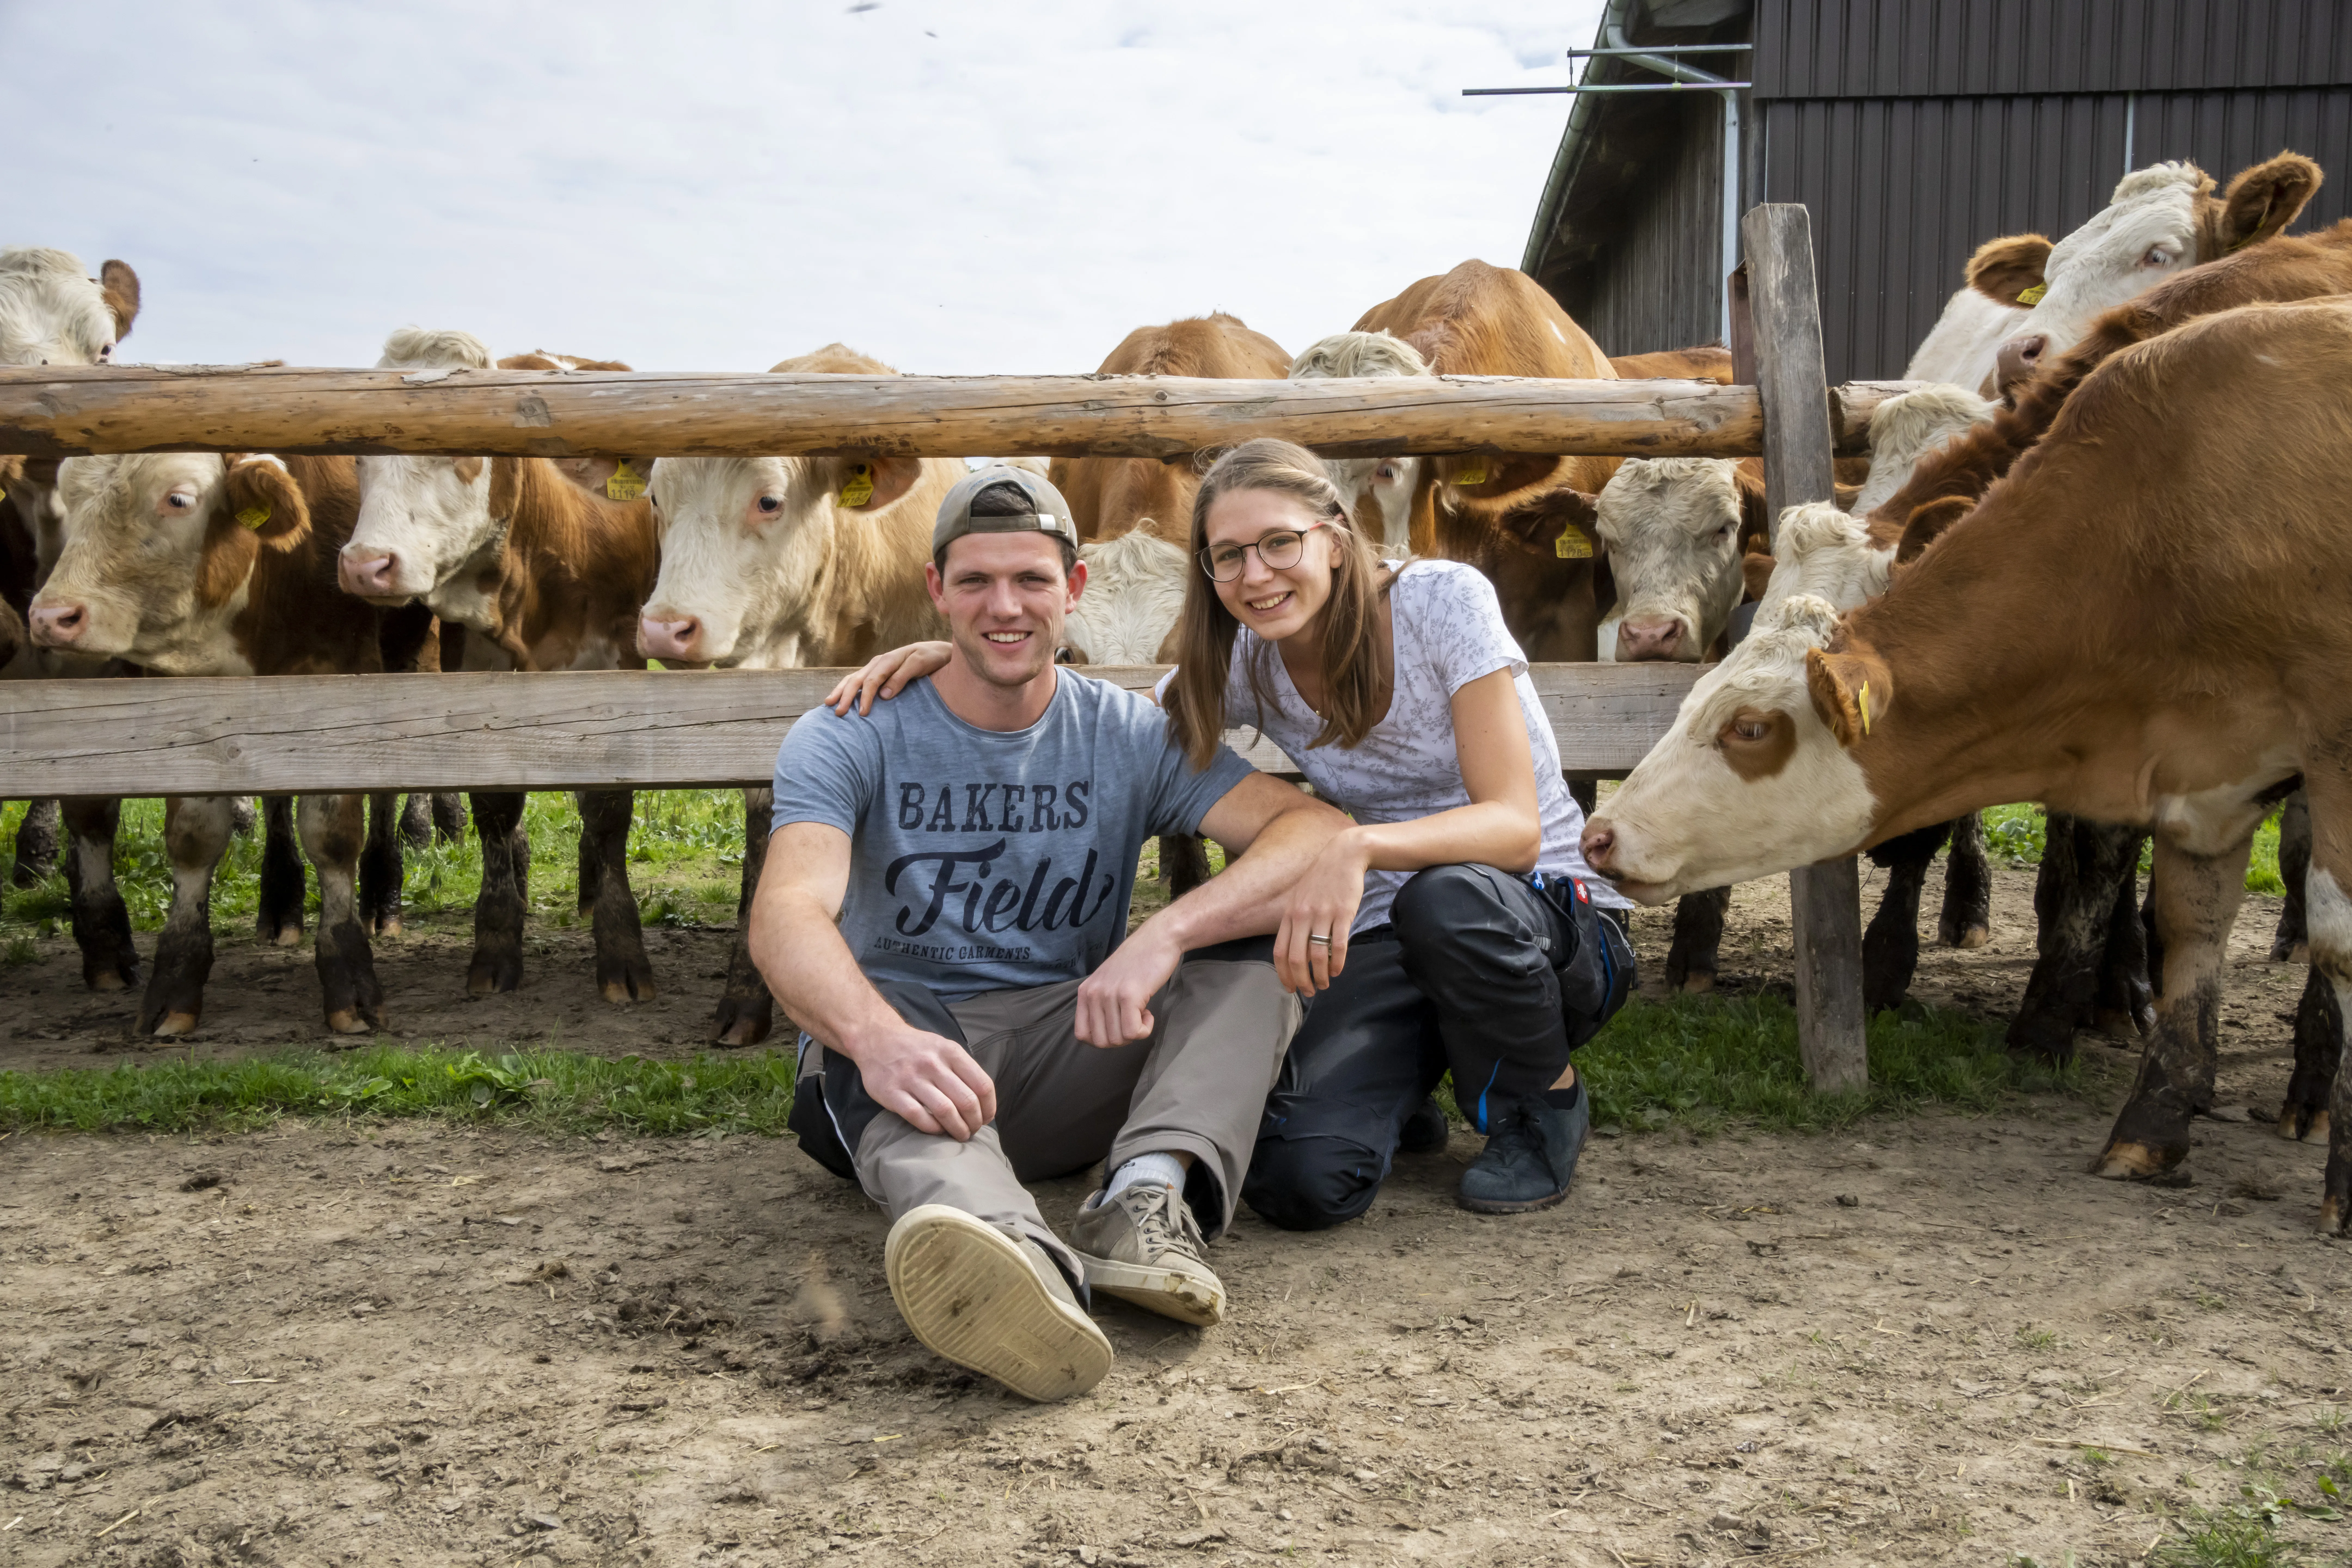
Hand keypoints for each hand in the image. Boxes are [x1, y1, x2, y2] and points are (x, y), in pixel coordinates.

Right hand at [824, 641, 952, 715]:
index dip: (865, 698)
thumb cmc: (930, 657)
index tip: (863, 714)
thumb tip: (884, 695)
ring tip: (829, 704)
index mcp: (887, 660)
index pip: (871, 681)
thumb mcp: (920, 664)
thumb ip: (902, 677)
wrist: (937, 651)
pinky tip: (840, 697)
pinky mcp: (878, 672)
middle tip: (838, 713)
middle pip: (856, 680)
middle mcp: (878, 663)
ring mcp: (876, 667)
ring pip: (853, 679)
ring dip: (841, 691)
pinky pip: (858, 680)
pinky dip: (847, 688)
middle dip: (845, 696)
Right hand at [845, 1022, 996, 1139]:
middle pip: (966, 1101)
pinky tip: (938, 1130)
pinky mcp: (892, 1093)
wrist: (876, 1038)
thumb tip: (983, 1101)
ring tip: (960, 1135)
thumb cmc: (916, 1048)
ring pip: (945, 1111)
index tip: (987, 1118)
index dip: (989, 1107)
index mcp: (950, 1052)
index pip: (982, 1084)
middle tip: (973, 1130)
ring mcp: (911, 1079)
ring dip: (958, 1129)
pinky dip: (933, 1129)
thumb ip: (962, 1069)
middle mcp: (933, 1064)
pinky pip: (919, 1117)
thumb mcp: (943, 1047)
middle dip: (975, 1122)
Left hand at [1074, 924, 1182, 1047]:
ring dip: (1135, 1032)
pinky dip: (1145, 1029)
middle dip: (1121, 1039)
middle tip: (1133, 1020)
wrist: (1158, 939)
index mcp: (1085, 992)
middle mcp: (1093, 994)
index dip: (1103, 1039)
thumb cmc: (1137, 963)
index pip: (1082, 1034)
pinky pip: (1133, 1032)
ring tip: (1141, 1012)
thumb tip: (1102, 1035)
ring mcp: (1109, 994)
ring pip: (1118, 1039)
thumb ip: (1100, 1004)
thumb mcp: (1108, 982)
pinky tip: (1148, 1012)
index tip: (1118, 1026)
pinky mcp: (1129, 995)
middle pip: (1101, 1042)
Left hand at [1275, 831, 1368, 994]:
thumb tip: (1296, 952)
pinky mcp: (1343, 913)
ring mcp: (1322, 914)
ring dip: (1320, 975)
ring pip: (1317, 955)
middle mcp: (1302, 916)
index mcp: (1289, 914)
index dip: (1283, 974)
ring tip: (1325, 984)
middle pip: (1296, 958)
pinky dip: (1337, 962)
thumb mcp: (1300, 898)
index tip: (1290, 988)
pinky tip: (1337, 971)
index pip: (1279, 952)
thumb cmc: (1322, 880)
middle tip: (1309, 992)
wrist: (1343, 855)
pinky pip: (1338, 945)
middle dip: (1301, 981)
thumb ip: (1295, 923)